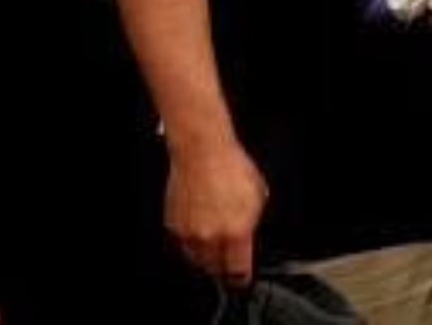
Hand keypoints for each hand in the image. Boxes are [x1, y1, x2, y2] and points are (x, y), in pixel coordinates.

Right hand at [164, 135, 268, 285]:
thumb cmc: (232, 168)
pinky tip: (200, 230)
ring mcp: (189, 233)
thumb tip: (247, 238)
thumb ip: (253, 223)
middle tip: (228, 261)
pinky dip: (191, 242)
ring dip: (206, 257)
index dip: (241, 278)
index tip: (242, 279)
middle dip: (223, 267)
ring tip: (214, 246)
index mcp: (236, 232)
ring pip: (197, 259)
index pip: (238, 271)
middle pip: (215, 269)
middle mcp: (210, 237)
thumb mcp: (258, 196)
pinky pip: (182, 244)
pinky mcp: (173, 225)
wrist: (202, 153)